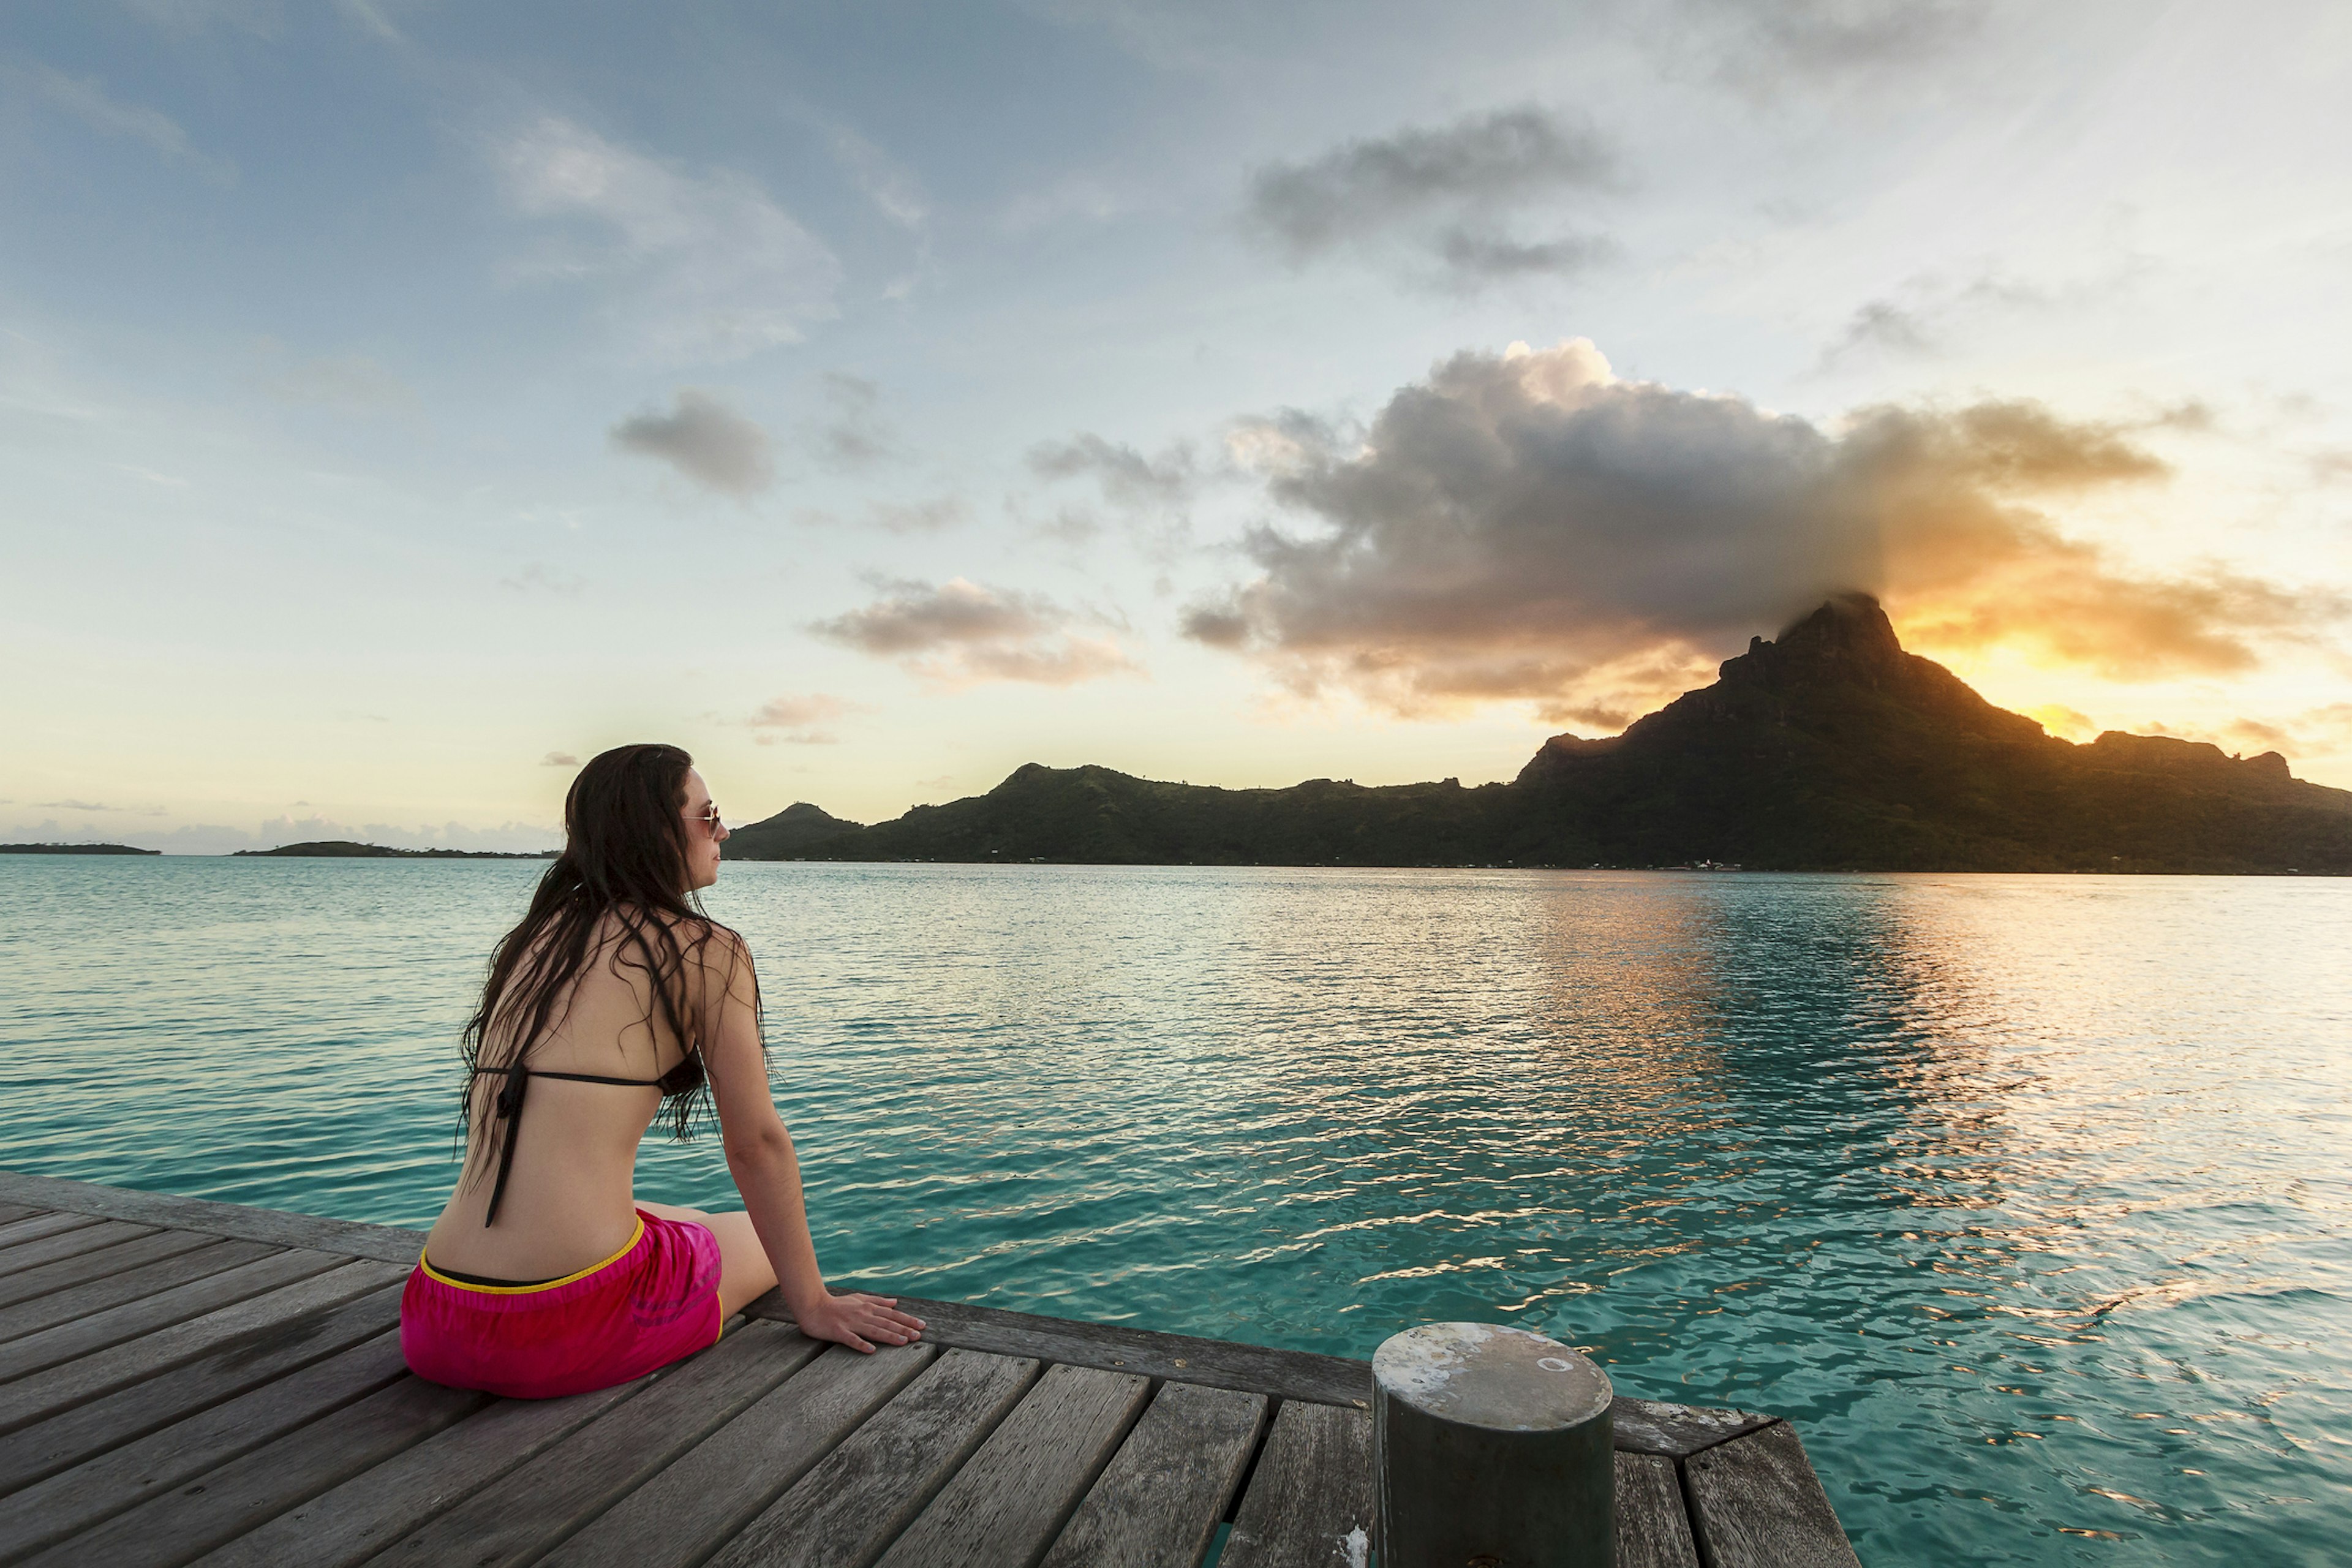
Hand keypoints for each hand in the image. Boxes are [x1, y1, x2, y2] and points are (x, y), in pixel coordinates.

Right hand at [794, 1290, 925, 1352]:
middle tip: (918, 1336)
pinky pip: (852, 1339)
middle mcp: (862, 1314)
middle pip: (886, 1322)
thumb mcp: (859, 1298)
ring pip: (873, 1330)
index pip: (892, 1314)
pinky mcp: (839, 1331)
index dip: (907, 1320)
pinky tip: (871, 1350)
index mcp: (868, 1307)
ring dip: (889, 1336)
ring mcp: (851, 1323)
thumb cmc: (836, 1303)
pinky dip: (862, 1344)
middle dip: (903, 1329)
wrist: (812, 1305)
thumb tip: (896, 1302)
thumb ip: (878, 1301)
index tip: (922, 1325)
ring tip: (903, 1342)